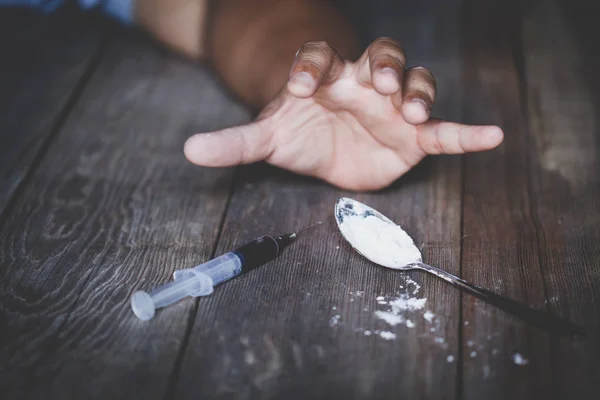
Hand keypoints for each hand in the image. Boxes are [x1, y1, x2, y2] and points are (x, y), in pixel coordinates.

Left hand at [184, 38, 502, 190]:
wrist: (327, 148)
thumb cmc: (299, 133)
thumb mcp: (267, 138)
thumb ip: (235, 142)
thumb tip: (189, 149)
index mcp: (325, 77)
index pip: (320, 57)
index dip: (312, 65)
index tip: (302, 87)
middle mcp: (362, 83)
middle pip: (380, 55)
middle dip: (381, 65)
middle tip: (375, 84)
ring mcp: (391, 107)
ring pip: (414, 82)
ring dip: (416, 90)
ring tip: (409, 111)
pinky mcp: (413, 137)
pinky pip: (445, 129)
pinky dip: (466, 132)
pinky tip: (492, 136)